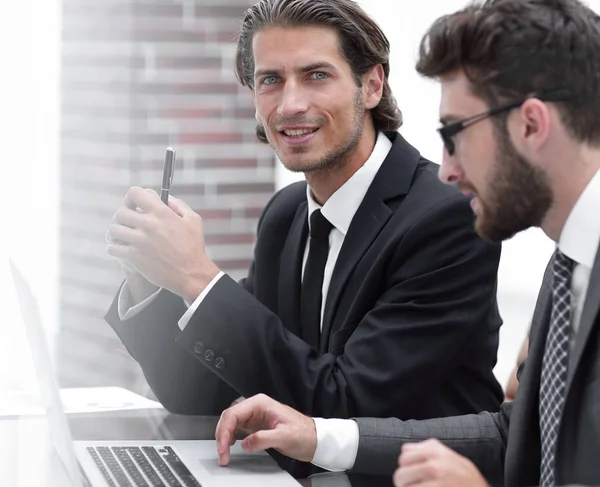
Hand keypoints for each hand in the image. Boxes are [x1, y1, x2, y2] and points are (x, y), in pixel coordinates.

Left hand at [105, 186, 220, 301]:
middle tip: (129, 222)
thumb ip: (179, 205)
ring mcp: (139, 241)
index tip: (134, 205)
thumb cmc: (193, 246)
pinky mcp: (134, 257)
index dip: (132, 197)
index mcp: (161, 212)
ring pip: (113, 229)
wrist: (190, 273)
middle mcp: (148, 224)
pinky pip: (112, 248)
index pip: (135, 193)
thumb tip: (166, 199)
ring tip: (124, 236)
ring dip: (118, 232)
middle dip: (124, 216)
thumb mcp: (193, 220)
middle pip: (120, 212)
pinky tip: (123, 249)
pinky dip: (115, 248)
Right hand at [215, 394, 316, 466]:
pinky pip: (237, 429)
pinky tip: (230, 445)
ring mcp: (255, 416)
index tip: (223, 446)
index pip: (234, 413)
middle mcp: (256, 407)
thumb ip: (263, 439)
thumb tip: (245, 443)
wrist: (314, 439)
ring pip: (231, 423)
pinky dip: (231, 437)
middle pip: (229, 417)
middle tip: (222, 453)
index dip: (224, 430)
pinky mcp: (256, 425)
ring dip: (225, 437)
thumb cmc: (303, 433)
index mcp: (260, 404)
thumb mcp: (284, 436)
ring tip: (224, 453)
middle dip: (222, 435)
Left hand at [393, 439, 487, 486]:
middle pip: (401, 475)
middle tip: (413, 486)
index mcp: (433, 451)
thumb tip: (404, 450)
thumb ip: (425, 448)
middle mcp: (434, 466)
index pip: (403, 458)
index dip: (405, 468)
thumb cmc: (463, 474)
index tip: (412, 474)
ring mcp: (436, 482)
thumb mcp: (447, 454)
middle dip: (404, 483)